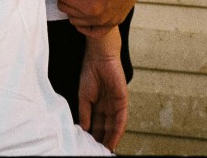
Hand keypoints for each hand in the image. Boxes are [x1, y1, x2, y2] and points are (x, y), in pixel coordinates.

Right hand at [78, 31, 127, 150]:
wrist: (99, 57)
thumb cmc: (90, 71)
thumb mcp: (83, 96)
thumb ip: (85, 113)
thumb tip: (84, 129)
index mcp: (96, 103)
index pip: (95, 124)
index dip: (93, 135)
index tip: (89, 146)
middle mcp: (106, 106)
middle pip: (105, 128)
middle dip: (101, 140)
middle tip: (97, 151)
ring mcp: (115, 104)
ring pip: (113, 127)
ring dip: (110, 139)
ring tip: (105, 151)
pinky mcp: (123, 101)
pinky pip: (121, 120)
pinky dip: (117, 132)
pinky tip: (113, 141)